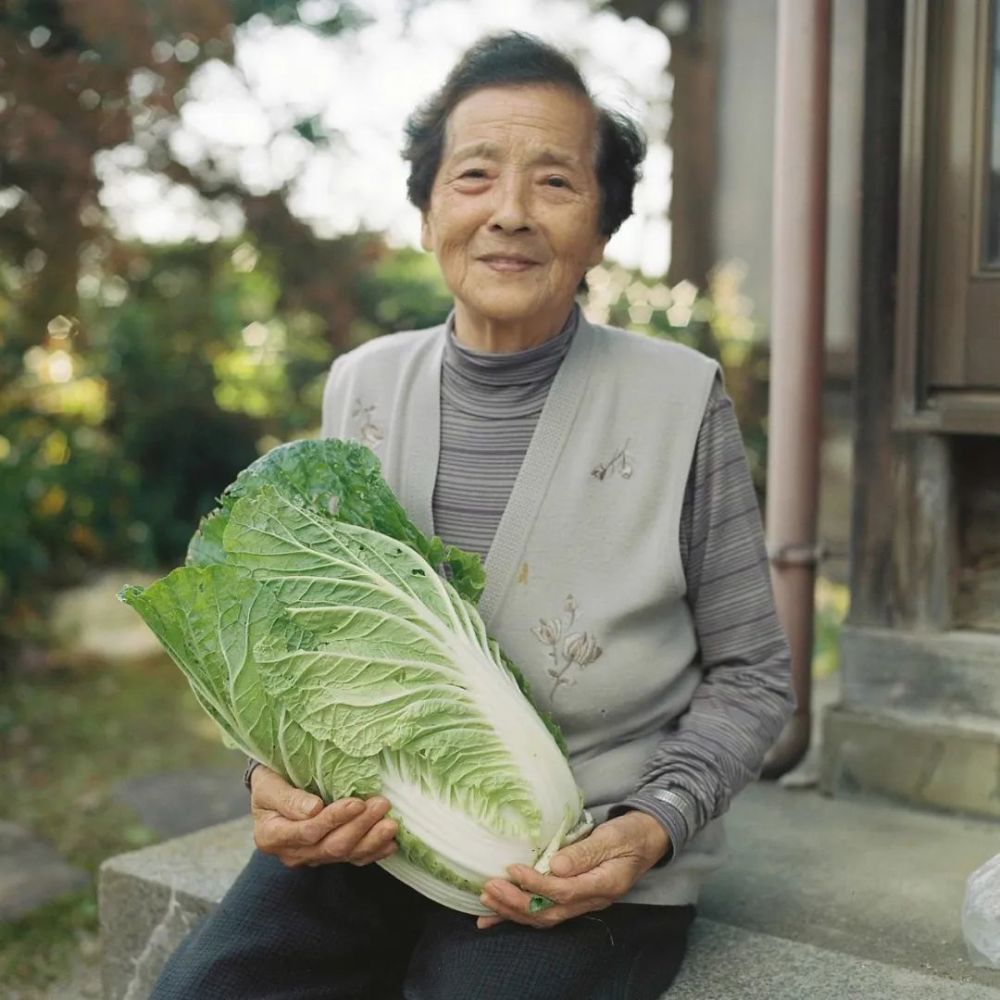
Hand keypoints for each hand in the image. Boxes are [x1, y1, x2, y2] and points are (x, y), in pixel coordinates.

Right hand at [250, 765, 397, 868]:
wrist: (271, 790)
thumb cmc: (269, 782)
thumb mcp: (268, 784)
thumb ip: (288, 798)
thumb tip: (314, 810)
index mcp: (271, 836)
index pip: (309, 832)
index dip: (334, 819)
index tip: (356, 803)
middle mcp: (292, 853)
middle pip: (331, 846)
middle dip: (359, 827)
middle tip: (381, 805)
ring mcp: (311, 857)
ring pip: (345, 854)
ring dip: (371, 840)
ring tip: (391, 824)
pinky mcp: (328, 855)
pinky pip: (353, 858)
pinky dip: (373, 851)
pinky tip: (390, 843)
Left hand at [476, 811, 669, 929]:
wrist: (646, 840)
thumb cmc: (630, 835)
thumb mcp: (612, 837)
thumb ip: (585, 852)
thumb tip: (555, 865)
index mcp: (603, 886)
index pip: (564, 892)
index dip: (536, 884)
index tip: (512, 869)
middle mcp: (591, 901)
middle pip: (549, 912)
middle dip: (517, 903)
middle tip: (490, 888)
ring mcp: (583, 903)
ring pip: (544, 917)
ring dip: (514, 911)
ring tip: (487, 899)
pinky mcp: (574, 898)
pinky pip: (545, 911)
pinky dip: (519, 914)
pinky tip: (495, 916)